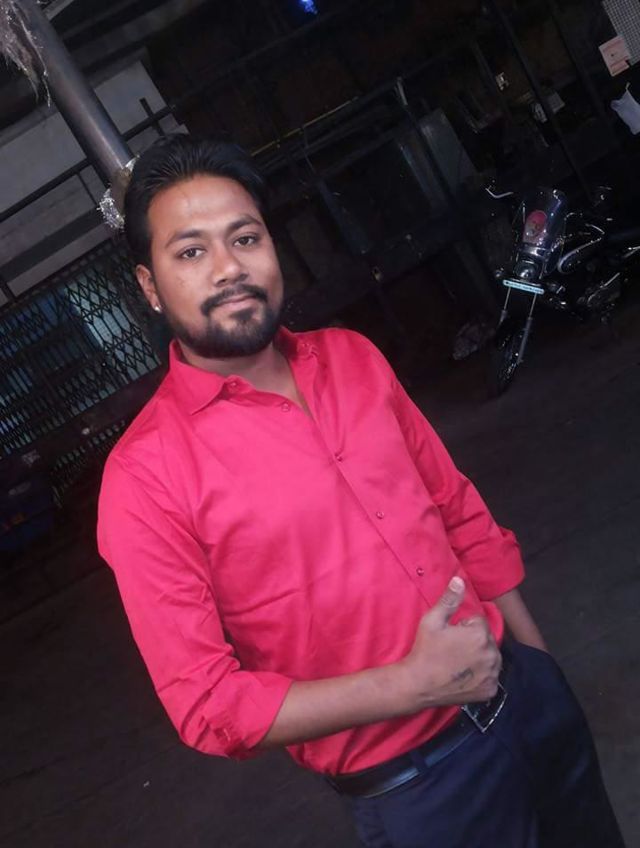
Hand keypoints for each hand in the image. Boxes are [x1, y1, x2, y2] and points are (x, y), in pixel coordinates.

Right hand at [396, 577, 501, 712]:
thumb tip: (460, 579)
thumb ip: (450, 599)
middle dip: (473, 640)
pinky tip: (466, 676)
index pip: (478, 622)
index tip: (450, 636)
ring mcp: (493, 675)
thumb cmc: (425, 650)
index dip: (463, 627)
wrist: (418, 684)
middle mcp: (492, 654)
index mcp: (480, 635)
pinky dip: (482, 675)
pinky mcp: (490, 690)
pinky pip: (491, 676)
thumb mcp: (433, 620)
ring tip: (459, 662)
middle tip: (453, 649)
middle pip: (486, 639)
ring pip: (490, 657)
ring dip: (480, 656)